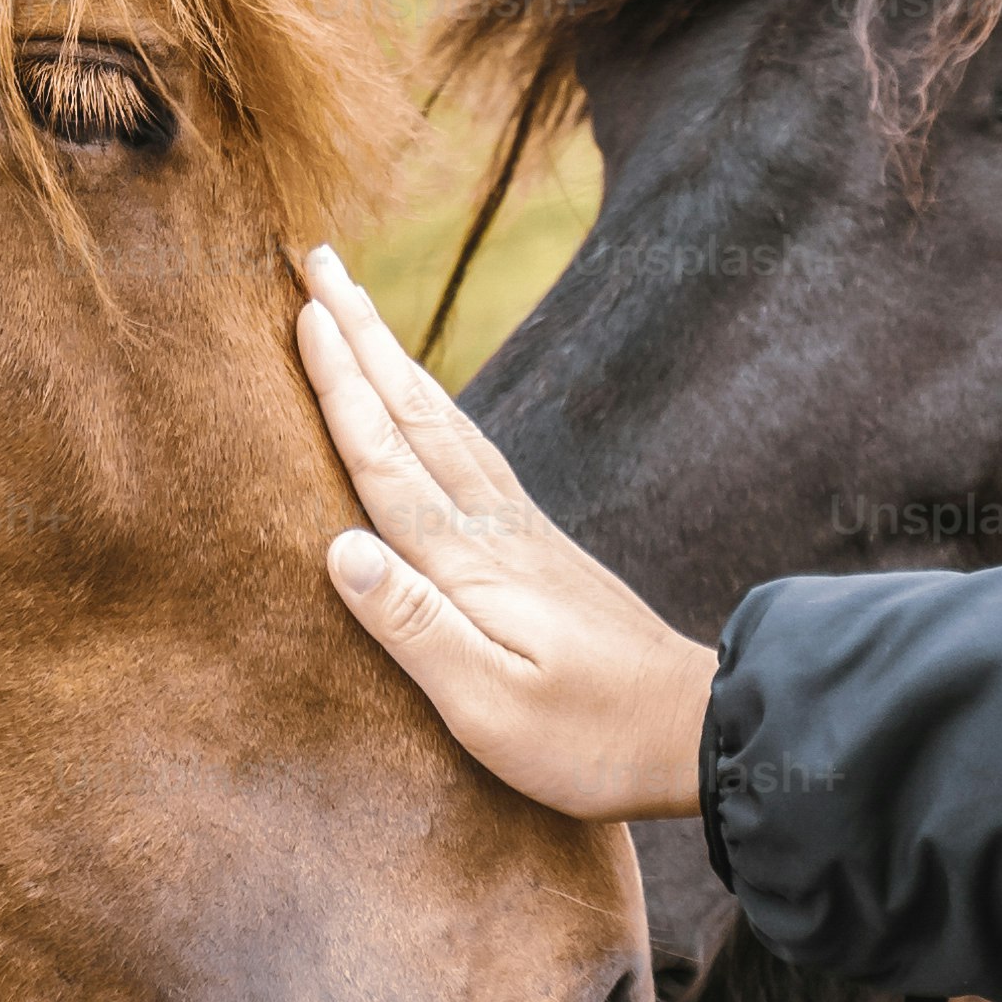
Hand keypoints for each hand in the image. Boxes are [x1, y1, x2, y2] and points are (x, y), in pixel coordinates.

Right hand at [292, 246, 715, 822]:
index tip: (304, 311)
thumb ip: (414, 627)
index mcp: (468, 563)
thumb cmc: (590, 738)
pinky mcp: (540, 547)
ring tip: (360, 309)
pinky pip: (471, 450)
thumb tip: (338, 546)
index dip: (341, 386)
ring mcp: (521, 532)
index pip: (386, 459)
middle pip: (413, 414)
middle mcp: (493, 529)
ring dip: (396, 360)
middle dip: (362, 337)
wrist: (697, 731)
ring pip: (445, 422)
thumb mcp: (490, 707)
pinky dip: (436, 406)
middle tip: (319, 263)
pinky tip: (429, 401)